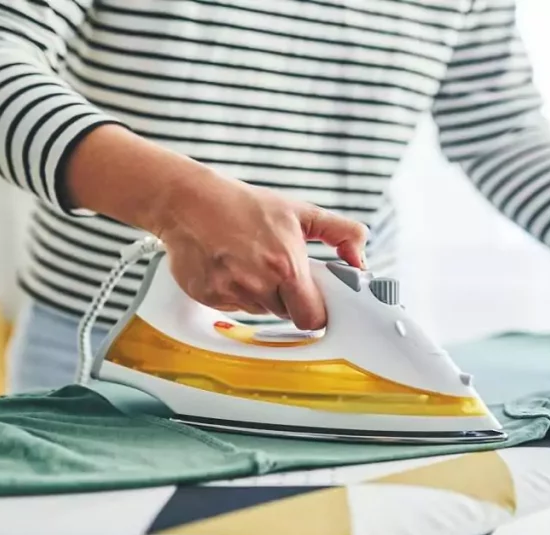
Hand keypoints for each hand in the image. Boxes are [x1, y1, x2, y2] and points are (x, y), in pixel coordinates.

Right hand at [65, 125, 367, 329]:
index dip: (317, 310)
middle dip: (290, 299)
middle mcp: (259, 284)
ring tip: (252, 262)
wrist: (189, 201)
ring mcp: (231, 293)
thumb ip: (340, 233)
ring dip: (262, 295)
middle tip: (281, 272)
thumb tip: (360, 259)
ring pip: (260, 311)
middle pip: (287, 315)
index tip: (315, 299)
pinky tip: (231, 266)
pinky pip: (232, 307)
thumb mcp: (300, 212)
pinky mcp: (208, 297)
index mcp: (287, 266)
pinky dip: (235, 293)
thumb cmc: (243, 205)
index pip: (313, 317)